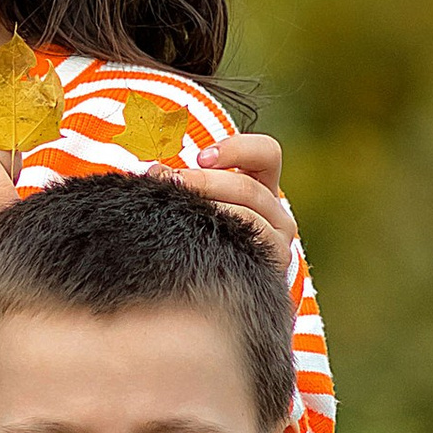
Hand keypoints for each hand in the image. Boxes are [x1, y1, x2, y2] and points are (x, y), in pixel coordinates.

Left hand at [179, 131, 299, 275]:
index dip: (236, 149)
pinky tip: (194, 240)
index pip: (266, 153)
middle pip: (248, 188)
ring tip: (175, 208)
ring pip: (248, 217)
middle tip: (171, 181)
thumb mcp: (201, 198)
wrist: (215, 283)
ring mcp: (276, 241)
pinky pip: (248, 247)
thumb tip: (156, 172)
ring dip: (208, 208)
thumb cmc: (199, 228)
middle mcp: (276, 212)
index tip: (201, 157)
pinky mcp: (270, 266)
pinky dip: (219, 238)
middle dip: (205, 182)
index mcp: (263, 184)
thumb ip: (187, 180)